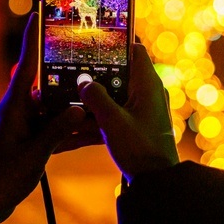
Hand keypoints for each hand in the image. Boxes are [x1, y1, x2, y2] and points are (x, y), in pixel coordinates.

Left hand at [0, 13, 84, 223]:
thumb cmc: (1, 177)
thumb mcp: (34, 153)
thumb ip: (58, 130)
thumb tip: (82, 108)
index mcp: (14, 105)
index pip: (26, 63)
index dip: (33, 37)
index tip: (39, 12)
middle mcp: (20, 110)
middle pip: (50, 85)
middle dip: (72, 77)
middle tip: (97, 63)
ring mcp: (27, 126)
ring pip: (58, 110)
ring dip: (79, 110)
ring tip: (106, 101)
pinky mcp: (33, 142)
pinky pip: (58, 131)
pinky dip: (75, 132)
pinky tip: (99, 132)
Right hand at [77, 42, 178, 181]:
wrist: (157, 183)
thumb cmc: (141, 149)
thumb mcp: (112, 122)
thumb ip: (95, 97)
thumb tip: (83, 81)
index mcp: (148, 85)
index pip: (135, 50)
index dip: (116, 43)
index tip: (95, 41)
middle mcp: (148, 93)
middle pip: (119, 74)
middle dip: (96, 75)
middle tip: (73, 71)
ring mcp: (143, 110)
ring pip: (113, 97)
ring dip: (92, 101)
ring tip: (67, 100)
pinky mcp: (136, 126)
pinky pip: (113, 116)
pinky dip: (96, 120)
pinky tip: (73, 130)